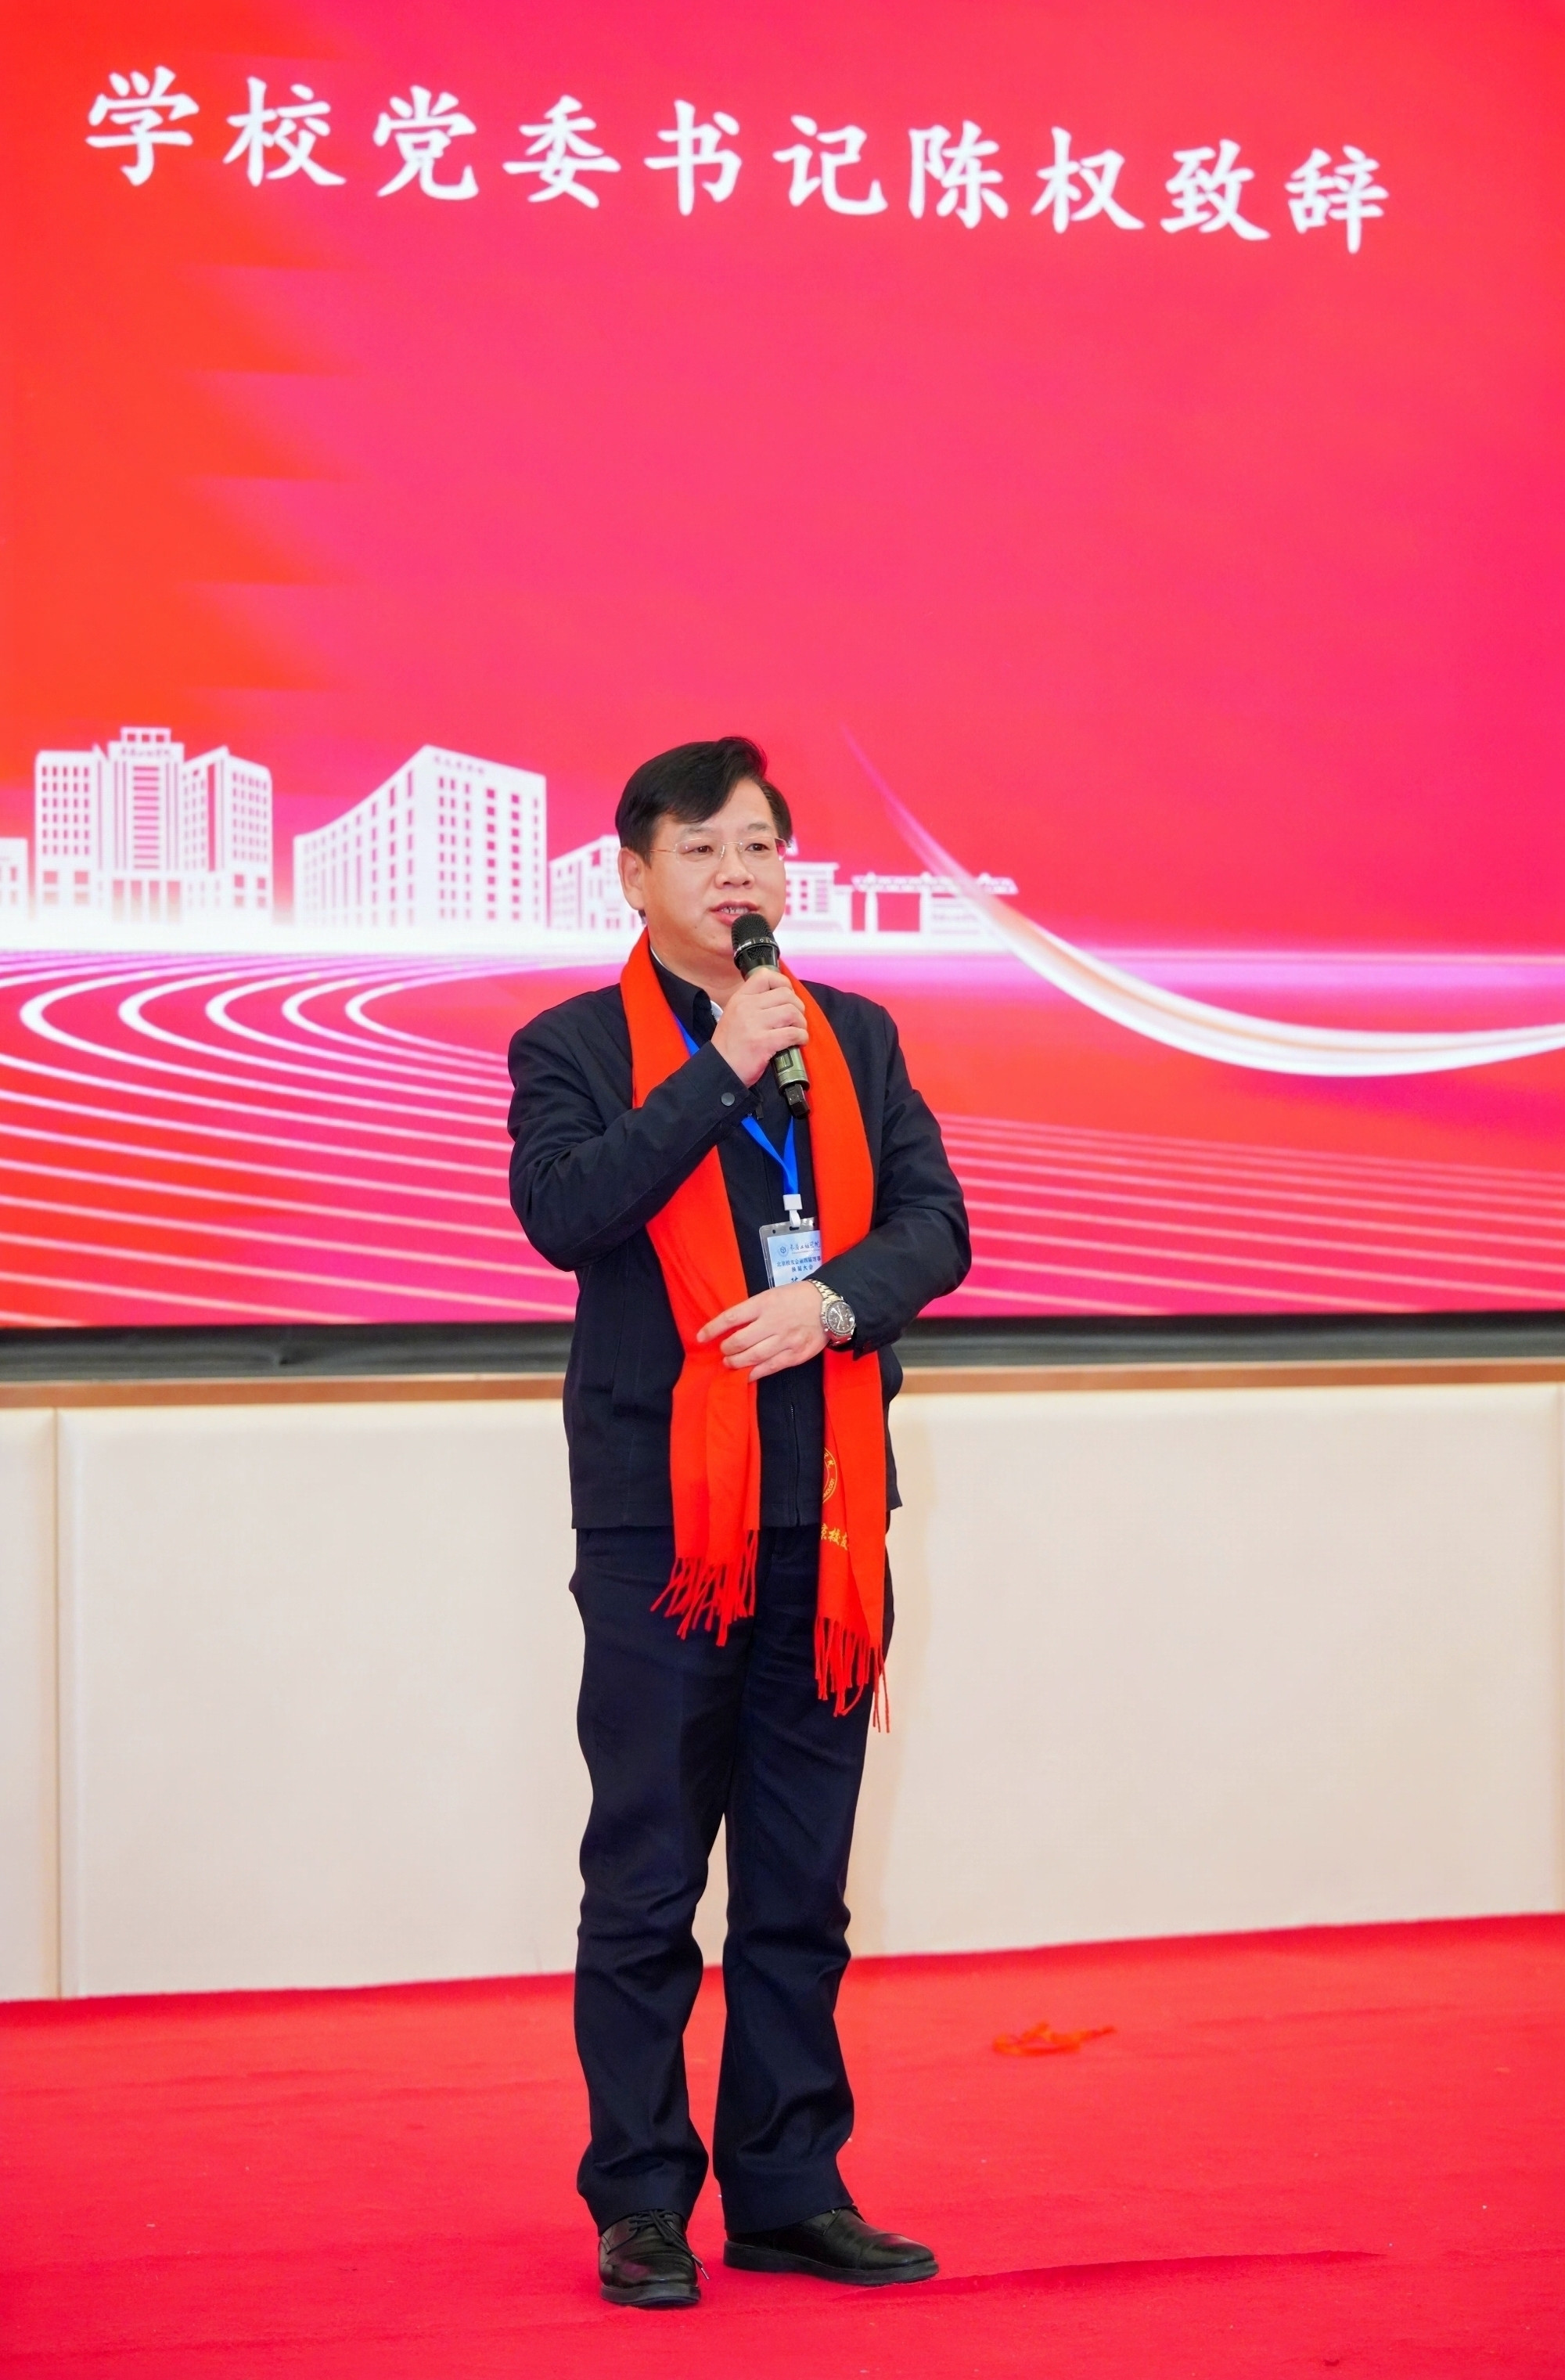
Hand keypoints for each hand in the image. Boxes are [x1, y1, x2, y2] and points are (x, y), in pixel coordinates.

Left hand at [697, 1281, 826, 1379]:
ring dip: (736, 1363)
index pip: (731, 1317)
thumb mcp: (771, 1295)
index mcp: (764, 1304)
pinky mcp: (796, 1355)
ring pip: (753, 1357)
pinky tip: (747, 1374)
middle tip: (724, 1351)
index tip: (701, 1337)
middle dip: (726, 1349)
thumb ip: (753, 1311)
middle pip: (739, 1341)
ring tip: (730, 1363)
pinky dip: (755, 1373)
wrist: (830, 1305)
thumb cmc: (797, 1297)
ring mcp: (785, 1340)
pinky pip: (770, 1368)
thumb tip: (731, 1327)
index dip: (712, 1329)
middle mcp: (773, 1322)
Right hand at [709, 966, 806, 1088]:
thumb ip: (754, 1004)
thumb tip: (783, 998)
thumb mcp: (734, 1015)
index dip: (783, 982)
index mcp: (740, 998)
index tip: (788, 995)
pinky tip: (799, 1042)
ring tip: (798, 1031)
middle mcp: (747, 1007)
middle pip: (785, 994)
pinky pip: (792, 1033)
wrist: (720, 1069)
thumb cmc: (730, 1045)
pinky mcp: (763, 1043)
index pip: (765, 976)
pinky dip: (801, 1037)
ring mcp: (755, 1024)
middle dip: (798, 1007)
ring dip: (801, 1023)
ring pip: (792, 1012)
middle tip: (796, 1019)